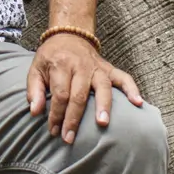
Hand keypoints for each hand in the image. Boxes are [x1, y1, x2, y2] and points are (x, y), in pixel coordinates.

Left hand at [27, 32, 142, 144]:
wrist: (68, 35)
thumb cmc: (51, 57)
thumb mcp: (36, 69)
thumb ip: (35, 90)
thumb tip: (36, 112)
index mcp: (61, 65)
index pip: (60, 94)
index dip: (56, 114)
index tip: (54, 131)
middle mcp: (81, 66)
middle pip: (79, 95)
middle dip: (74, 118)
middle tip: (69, 138)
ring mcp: (97, 67)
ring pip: (102, 87)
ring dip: (103, 106)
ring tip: (102, 123)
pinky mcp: (109, 68)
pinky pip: (124, 78)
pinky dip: (132, 89)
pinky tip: (138, 103)